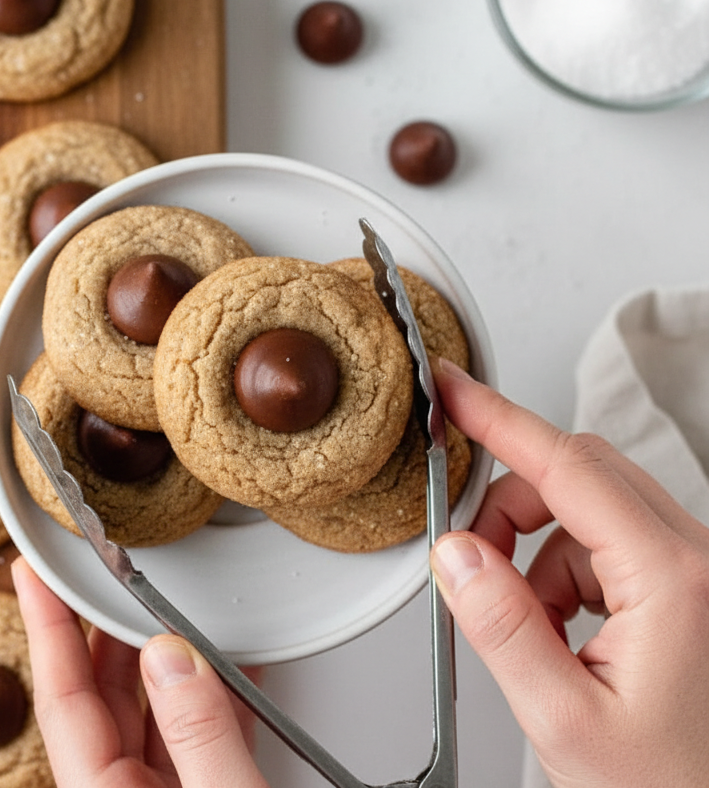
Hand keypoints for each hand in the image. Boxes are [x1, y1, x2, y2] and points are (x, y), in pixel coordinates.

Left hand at [12, 557, 268, 787]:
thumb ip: (198, 732)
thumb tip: (171, 654)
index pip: (62, 699)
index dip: (46, 627)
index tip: (32, 572)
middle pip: (102, 698)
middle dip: (107, 628)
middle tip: (107, 570)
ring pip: (151, 715)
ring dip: (166, 659)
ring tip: (174, 604)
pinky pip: (198, 740)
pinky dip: (215, 699)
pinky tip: (234, 664)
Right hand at [430, 359, 708, 787]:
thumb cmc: (669, 784)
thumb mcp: (563, 718)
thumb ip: (500, 627)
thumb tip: (456, 553)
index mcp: (673, 581)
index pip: (568, 467)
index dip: (499, 420)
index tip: (454, 389)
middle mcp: (696, 562)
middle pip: (578, 476)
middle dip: (510, 506)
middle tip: (468, 557)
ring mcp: (696, 573)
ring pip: (589, 512)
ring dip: (536, 553)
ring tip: (530, 630)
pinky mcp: (687, 588)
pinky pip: (606, 546)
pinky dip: (564, 576)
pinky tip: (562, 634)